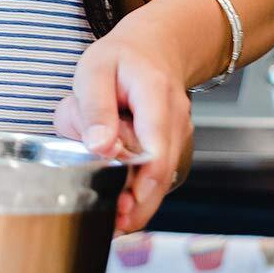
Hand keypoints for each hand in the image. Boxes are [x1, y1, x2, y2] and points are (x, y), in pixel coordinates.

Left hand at [52, 10, 194, 234]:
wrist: (155, 47)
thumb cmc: (121, 59)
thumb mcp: (94, 71)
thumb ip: (95, 108)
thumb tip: (99, 147)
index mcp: (155, 95)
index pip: (157, 145)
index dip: (143, 181)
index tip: (124, 205)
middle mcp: (176, 120)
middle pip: (163, 172)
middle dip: (139, 203)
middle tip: (114, 225)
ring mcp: (179, 135)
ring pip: (160, 177)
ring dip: (137, 197)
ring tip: (115, 215)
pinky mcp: (173, 146)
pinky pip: (157, 173)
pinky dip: (139, 187)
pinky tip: (121, 197)